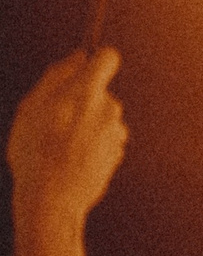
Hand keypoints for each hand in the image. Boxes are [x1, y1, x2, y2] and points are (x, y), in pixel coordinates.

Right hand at [9, 48, 125, 231]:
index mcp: (88, 92)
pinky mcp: (118, 153)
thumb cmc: (35, 151)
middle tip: (53, 120)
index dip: (97, 60)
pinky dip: (90, 144)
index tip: (83, 69)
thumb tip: (80, 56)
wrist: (52, 198)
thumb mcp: (32, 107)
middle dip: (80, 100)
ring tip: (58, 144)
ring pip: (100, 117)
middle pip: (99, 92)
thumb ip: (58, 76)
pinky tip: (70, 158)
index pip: (108, 59)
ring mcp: (117, 133)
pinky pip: (103, 139)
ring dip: (84, 125)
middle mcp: (110, 109)